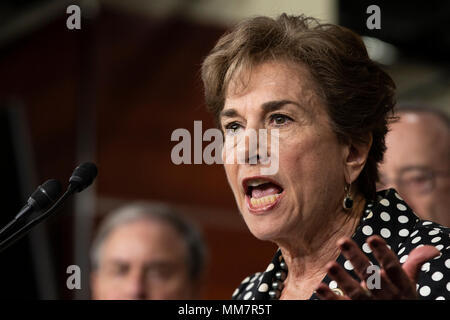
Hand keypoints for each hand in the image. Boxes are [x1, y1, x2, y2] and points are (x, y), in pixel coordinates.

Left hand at [315, 235, 439, 299]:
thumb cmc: (402, 300)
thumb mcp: (410, 284)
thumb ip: (414, 263)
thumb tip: (432, 248)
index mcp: (401, 287)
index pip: (393, 268)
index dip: (383, 253)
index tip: (372, 237)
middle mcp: (387, 297)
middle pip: (371, 277)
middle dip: (356, 259)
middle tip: (342, 240)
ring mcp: (372, 306)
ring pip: (356, 294)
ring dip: (342, 279)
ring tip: (330, 265)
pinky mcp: (357, 312)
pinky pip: (342, 305)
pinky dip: (330, 297)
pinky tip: (320, 287)